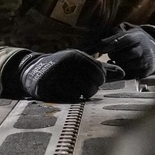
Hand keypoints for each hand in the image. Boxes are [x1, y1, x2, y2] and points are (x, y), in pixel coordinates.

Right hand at [10, 49, 124, 101]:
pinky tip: (63, 93)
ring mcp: (56, 74)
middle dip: (90, 90)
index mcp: (76, 55)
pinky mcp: (48, 86)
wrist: (30, 71)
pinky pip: (69, 98)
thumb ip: (102, 69)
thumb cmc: (61, 69)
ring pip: (82, 93)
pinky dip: (69, 99)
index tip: (90, 80)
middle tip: (80, 87)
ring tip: (72, 90)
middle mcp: (66, 62)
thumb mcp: (80, 65)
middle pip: (93, 85)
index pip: (100, 73)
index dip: (99, 81)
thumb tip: (124, 72)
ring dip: (80, 96)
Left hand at [98, 23, 154, 78]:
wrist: (154, 49)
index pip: (124, 39)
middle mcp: (143, 49)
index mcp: (138, 36)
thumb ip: (116, 30)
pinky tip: (120, 65)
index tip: (99, 47)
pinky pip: (128, 74)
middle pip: (124, 55)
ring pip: (125, 66)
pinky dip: (121, 71)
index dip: (111, 43)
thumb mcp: (128, 29)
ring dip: (116, 64)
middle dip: (113, 55)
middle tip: (110, 53)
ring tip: (115, 59)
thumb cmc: (135, 38)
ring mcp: (145, 62)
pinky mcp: (145, 72)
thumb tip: (105, 39)